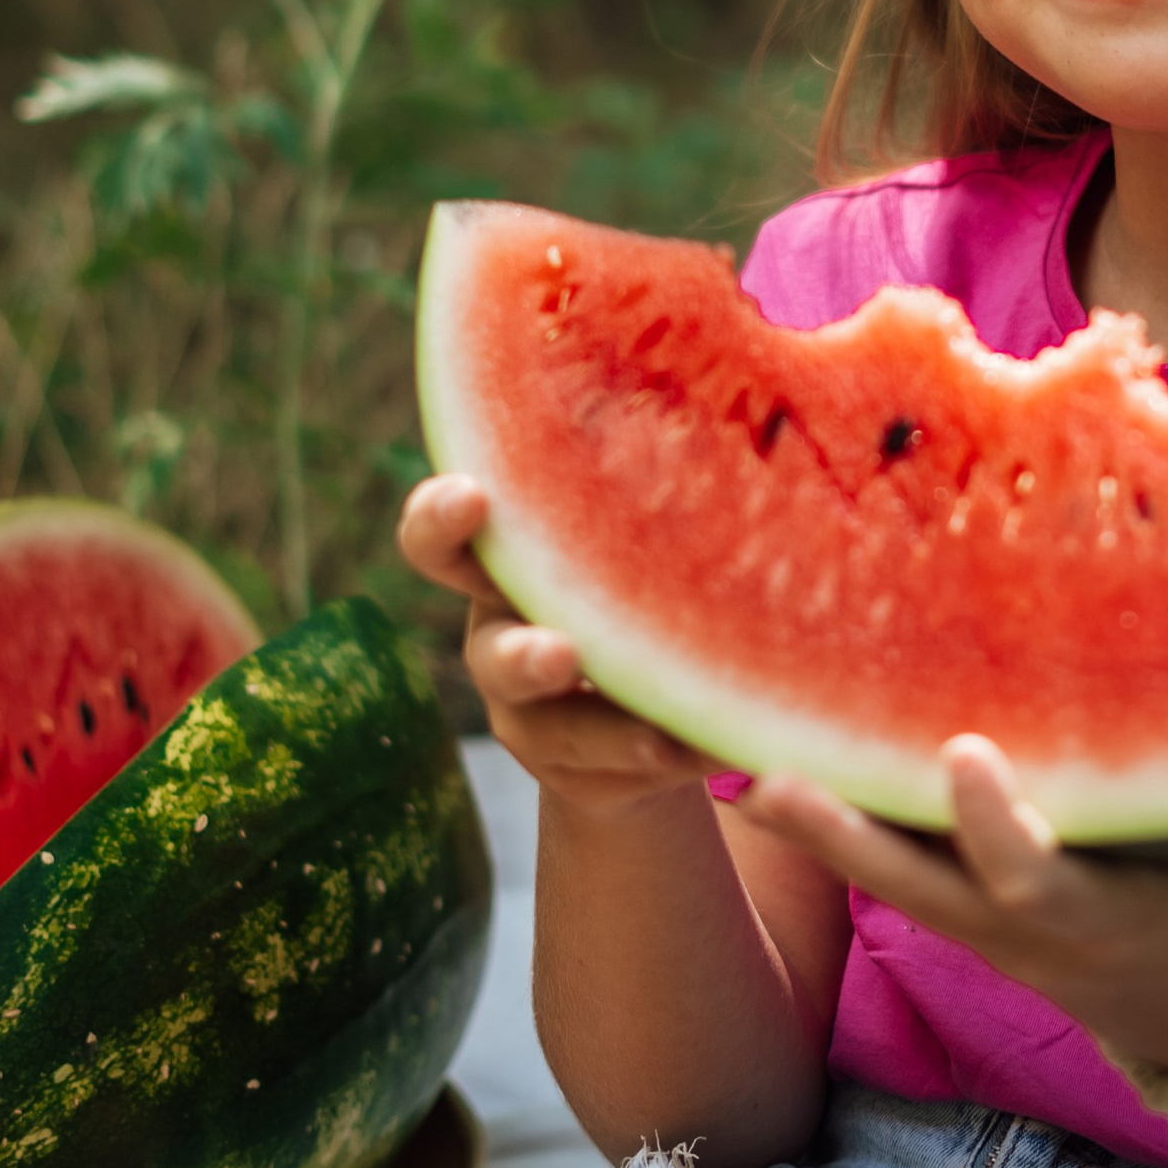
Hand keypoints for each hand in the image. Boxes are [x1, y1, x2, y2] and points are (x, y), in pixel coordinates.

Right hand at [396, 476, 709, 820]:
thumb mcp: (618, 533)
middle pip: (493, 656)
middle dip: (525, 657)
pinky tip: (720, 742)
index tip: (472, 497)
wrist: (623, 699)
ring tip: (664, 738)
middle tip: (563, 656)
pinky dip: (673, 756)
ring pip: (558, 734)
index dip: (441, 520)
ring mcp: (530, 720)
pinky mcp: (575, 775)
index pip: (438, 540)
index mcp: (500, 569)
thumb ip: (636, 490)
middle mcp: (500, 644)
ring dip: (613, 734)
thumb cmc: (623, 575)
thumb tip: (728, 391)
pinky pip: (619, 774)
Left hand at [738, 736, 1167, 1076]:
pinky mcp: (967, 918)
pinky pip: (897, 871)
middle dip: (848, 839)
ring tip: (743, 769)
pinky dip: (839, 830)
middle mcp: (1030, 934)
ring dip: (819, 831)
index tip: (964, 754)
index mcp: (1110, 916)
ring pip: (894, 883)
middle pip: (921, 890)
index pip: (1037, 879)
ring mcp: (988, 933)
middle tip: (775, 781)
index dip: (996, 826)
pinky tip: (769, 768)